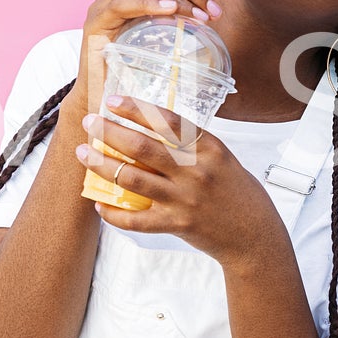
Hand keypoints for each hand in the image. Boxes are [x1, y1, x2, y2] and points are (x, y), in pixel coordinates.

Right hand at [72, 0, 221, 114]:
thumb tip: (210, 8)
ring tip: (198, 17)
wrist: (101, 93)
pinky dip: (150, 5)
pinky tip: (170, 11)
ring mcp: (103, 3)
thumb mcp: (160, 35)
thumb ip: (177, 17)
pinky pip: (123, 4)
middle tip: (212, 10)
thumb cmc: (133, 67)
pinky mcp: (96, 20)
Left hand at [73, 94, 283, 265]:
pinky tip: (99, 204)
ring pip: (132, 178)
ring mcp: (184, 199)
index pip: (166, 120)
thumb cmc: (237, 192)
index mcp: (209, 148)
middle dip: (109, 131)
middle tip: (89, 123)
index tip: (112, 100)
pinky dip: (113, 213)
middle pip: (142, 146)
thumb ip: (191, 146)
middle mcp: (195, 171)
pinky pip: (136, 220)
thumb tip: (151, 129)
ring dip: (101, 165)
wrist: (254, 236)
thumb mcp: (221, 159)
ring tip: (84, 154)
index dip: (135, 109)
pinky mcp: (177, 225)